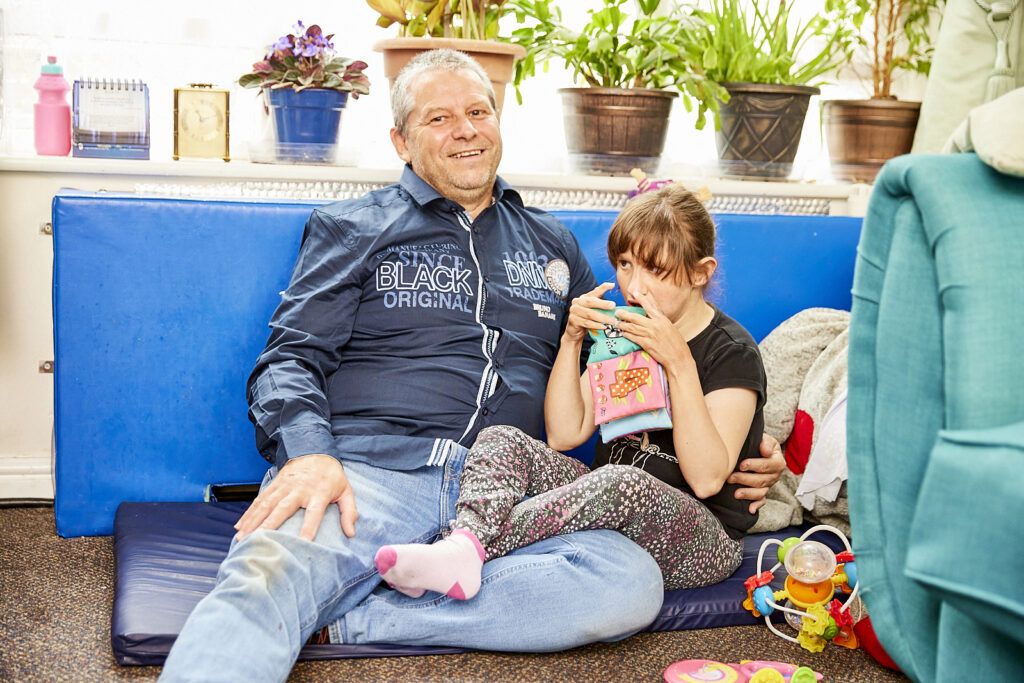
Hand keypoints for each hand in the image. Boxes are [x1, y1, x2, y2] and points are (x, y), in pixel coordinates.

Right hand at [234, 454, 358, 541]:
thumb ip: (349, 512)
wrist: (315, 450)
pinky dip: (248, 513)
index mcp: (319, 492)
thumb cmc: (331, 476)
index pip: (314, 512)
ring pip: (266, 505)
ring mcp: (284, 486)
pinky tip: (239, 527)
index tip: (302, 543)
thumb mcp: (346, 490)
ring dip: (253, 522)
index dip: (309, 527)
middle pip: (283, 509)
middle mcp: (299, 489)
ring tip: (242, 538)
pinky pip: (260, 500)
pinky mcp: (274, 484)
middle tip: (258, 542)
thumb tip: (351, 533)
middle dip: (269, 525)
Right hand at [563, 282, 616, 341]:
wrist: (575, 331)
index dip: (603, 288)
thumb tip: (612, 285)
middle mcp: (577, 302)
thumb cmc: (586, 318)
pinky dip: (596, 325)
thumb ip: (601, 298)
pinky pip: (586, 323)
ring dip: (602, 318)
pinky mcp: (573, 321)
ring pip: (589, 314)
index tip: (613, 285)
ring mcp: (574, 311)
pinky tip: (603, 327)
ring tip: (612, 321)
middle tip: (613, 305)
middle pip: (591, 302)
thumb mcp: (593, 308)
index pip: (594, 292)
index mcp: (583, 298)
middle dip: (603, 304)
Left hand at [612, 290, 692, 370]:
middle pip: (636, 317)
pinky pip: (634, 338)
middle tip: (617, 312)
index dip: (641, 299)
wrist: (679, 358)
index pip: (650, 306)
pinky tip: (623, 333)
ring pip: (632, 327)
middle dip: (625, 314)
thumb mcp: (671, 328)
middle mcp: (655, 325)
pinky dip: (627, 335)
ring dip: (623, 325)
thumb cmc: (677, 344)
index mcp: (662, 319)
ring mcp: (650, 334)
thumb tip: (653, 316)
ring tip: (616, 323)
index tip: (634, 293)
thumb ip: (661, 321)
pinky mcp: (647, 344)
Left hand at [728, 433, 784, 513]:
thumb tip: (766, 451)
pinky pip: (762, 501)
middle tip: (730, 478)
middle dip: (745, 480)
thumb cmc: (759, 443)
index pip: (768, 465)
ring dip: (748, 494)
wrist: (757, 449)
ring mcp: (769, 485)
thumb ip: (766, 442)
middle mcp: (775, 475)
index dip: (755, 465)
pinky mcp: (763, 492)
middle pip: (762, 480)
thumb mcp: (765, 438)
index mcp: (777, 461)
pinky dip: (757, 506)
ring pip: (761, 492)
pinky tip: (750, 509)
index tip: (742, 465)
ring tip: (736, 494)